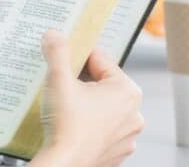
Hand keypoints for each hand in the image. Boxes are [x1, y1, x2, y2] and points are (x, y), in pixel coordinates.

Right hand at [32, 31, 143, 166]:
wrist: (64, 165)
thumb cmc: (67, 126)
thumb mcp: (59, 80)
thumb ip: (57, 52)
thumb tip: (54, 35)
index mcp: (127, 90)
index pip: (100, 60)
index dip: (78, 57)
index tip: (64, 59)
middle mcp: (134, 113)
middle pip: (103, 85)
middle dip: (83, 83)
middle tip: (62, 86)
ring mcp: (127, 136)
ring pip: (103, 109)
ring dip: (87, 105)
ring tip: (65, 108)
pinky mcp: (116, 153)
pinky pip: (102, 130)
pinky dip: (89, 126)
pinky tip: (72, 127)